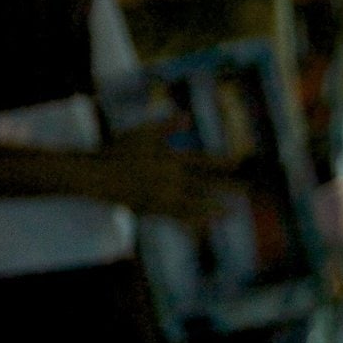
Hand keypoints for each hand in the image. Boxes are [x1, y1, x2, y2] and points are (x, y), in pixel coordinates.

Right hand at [92, 137, 240, 225]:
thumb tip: (187, 117)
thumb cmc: (118, 150)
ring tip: (230, 214)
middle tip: (247, 190)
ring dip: (213, 209)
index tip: (237, 161)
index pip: (200, 160)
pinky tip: (206, 226)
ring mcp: (160, 197)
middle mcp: (167, 180)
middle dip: (225, 187)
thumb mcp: (143, 134)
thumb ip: (166, 126)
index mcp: (167, 160)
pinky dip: (193, 222)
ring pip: (192, 205)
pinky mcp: (152, 210)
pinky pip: (177, 218)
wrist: (95, 176)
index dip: (219, 161)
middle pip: (202, 184)